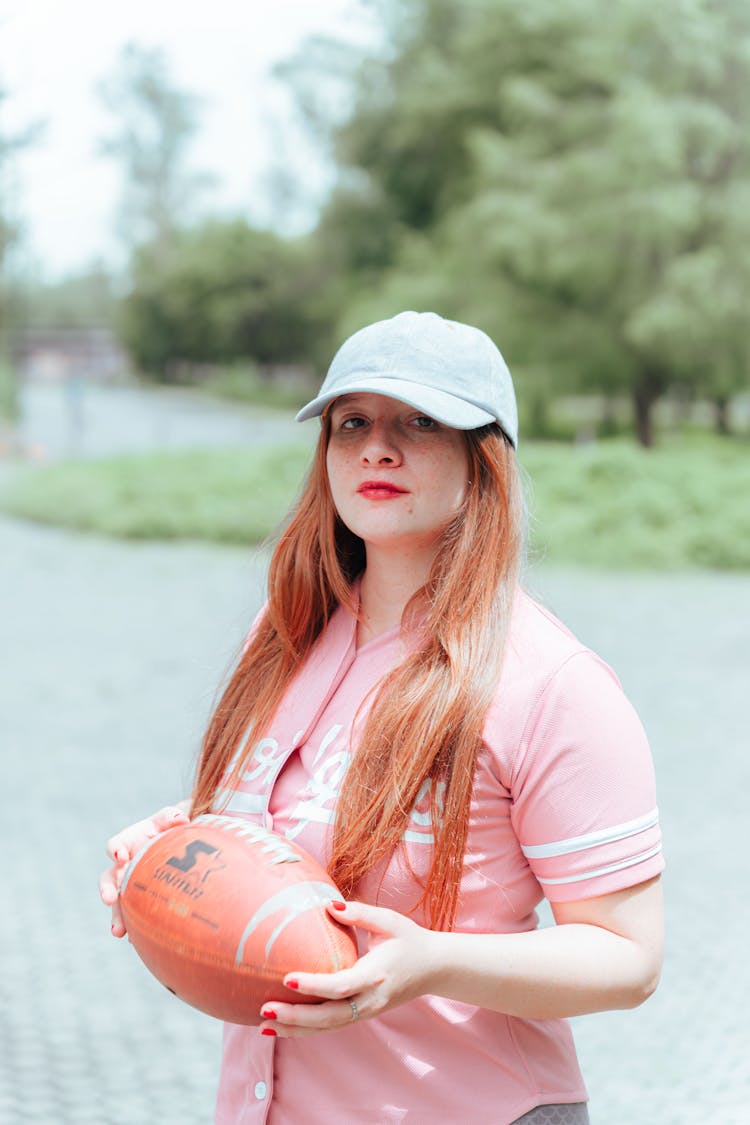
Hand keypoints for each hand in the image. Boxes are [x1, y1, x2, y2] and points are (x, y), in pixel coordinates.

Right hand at [98, 803, 189, 936]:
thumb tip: (180, 818)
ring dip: (116, 916)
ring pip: (116, 904)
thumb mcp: (169, 819)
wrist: (176, 845)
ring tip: (118, 932)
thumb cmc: (169, 828)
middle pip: (107, 879)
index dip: (115, 849)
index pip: (115, 845)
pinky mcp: (137, 902)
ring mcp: (128, 886)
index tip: (121, 855)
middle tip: (108, 898)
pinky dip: (134, 928)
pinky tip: (138, 941)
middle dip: (105, 889)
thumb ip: (170, 816)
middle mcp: (123, 867)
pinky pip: (132, 917)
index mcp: (127, 843)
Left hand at [257, 900, 436, 1036]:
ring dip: (295, 1029)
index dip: (313, 985)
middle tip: (265, 1008)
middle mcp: (371, 1000)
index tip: (287, 978)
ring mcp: (367, 1012)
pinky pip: (331, 1027)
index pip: (341, 986)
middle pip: (329, 1017)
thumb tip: (328, 905)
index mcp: (377, 974)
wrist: (435, 969)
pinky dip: (305, 1030)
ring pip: (327, 1028)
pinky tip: (281, 1027)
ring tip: (264, 1024)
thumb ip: (360, 913)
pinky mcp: (362, 1015)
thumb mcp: (390, 921)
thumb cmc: (410, 940)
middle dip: (295, 1016)